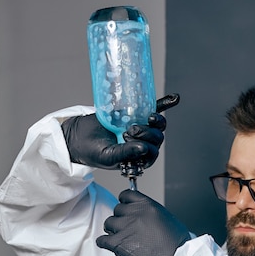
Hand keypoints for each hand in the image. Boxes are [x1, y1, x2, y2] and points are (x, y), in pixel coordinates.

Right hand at [61, 94, 179, 169]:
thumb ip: (125, 154)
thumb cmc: (94, 151)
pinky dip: (165, 103)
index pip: (153, 152)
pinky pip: (154, 108)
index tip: (127, 139)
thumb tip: (143, 148)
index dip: (145, 145)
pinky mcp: (136, 113)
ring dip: (156, 121)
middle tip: (128, 130)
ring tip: (146, 118)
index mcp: (139, 157)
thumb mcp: (108, 156)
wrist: (80, 136)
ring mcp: (140, 127)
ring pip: (157, 125)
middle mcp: (142, 143)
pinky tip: (174, 98)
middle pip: (157, 138)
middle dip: (147, 133)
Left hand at [96, 189, 190, 255]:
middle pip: (117, 209)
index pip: (126, 195)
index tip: (125, 207)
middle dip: (121, 218)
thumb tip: (144, 216)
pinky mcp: (118, 243)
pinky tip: (109, 245)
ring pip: (108, 223)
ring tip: (121, 237)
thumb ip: (152, 214)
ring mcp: (125, 228)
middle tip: (126, 228)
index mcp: (147, 205)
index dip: (124, 203)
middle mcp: (135, 214)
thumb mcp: (168, 219)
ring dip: (112, 230)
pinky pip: (102, 240)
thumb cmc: (176, 244)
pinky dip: (104, 243)